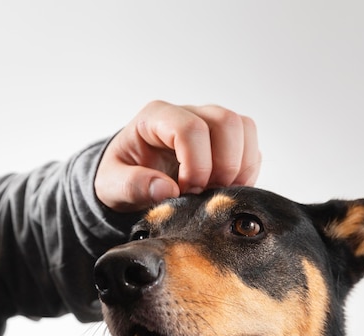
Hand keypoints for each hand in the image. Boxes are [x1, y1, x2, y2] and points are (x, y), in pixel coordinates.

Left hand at [94, 100, 260, 211]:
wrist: (129, 179)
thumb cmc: (120, 177)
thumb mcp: (111, 185)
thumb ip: (132, 185)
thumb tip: (166, 190)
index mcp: (156, 117)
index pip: (191, 128)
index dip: (196, 164)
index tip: (185, 191)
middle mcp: (188, 113)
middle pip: (226, 122)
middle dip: (224, 166)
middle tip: (206, 194)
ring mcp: (210, 124)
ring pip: (244, 129)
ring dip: (240, 168)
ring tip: (219, 193)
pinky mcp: (227, 142)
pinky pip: (251, 148)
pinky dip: (246, 174)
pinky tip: (226, 191)